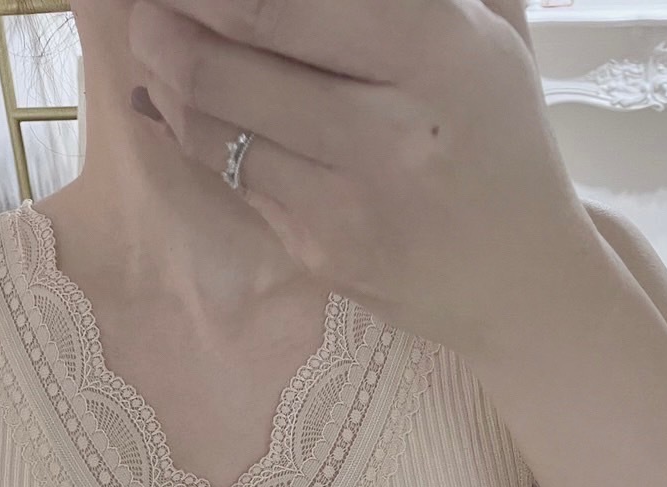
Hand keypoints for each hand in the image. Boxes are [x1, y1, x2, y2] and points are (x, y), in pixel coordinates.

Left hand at [126, 0, 589, 361]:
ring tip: (162, 52)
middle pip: (233, 59)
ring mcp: (353, 202)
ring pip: (221, 128)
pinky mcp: (325, 254)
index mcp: (437, 49)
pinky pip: (239, 182)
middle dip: (169, 24)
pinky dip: (205, 140)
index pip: (280, 5)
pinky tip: (196, 112)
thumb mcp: (481, 30)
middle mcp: (393, 127)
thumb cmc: (494, 134)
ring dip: (174, 83)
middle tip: (147, 8)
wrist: (519, 279)